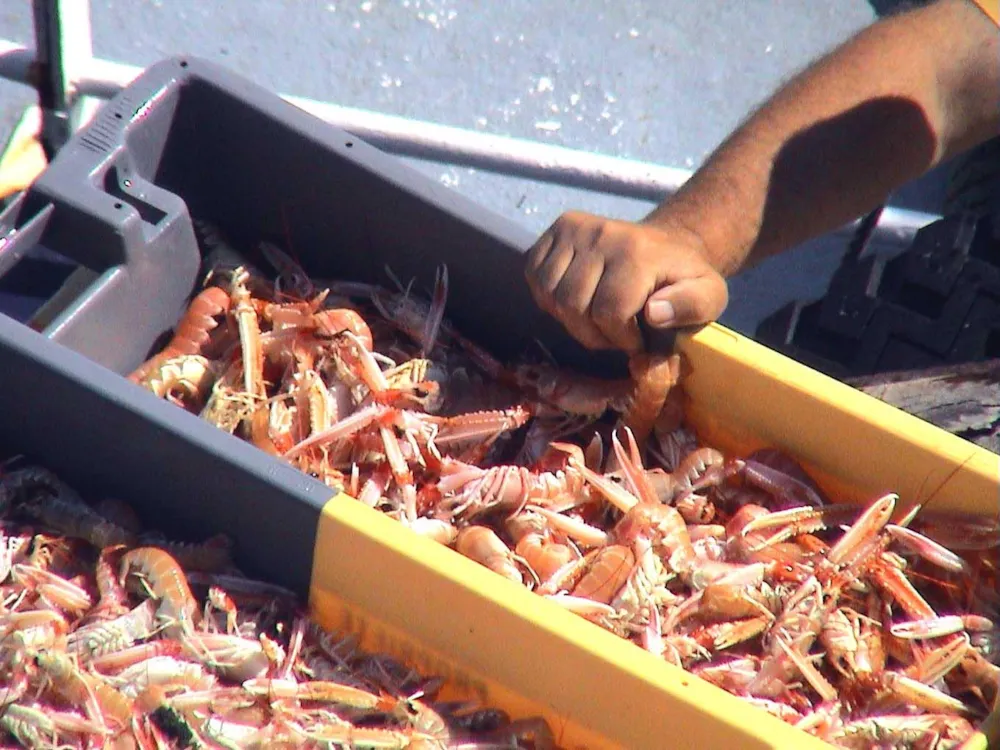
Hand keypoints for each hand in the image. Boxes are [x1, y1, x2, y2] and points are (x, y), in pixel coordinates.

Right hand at [524, 210, 729, 351]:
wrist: (669, 245)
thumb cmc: (685, 280)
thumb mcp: (709, 297)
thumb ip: (691, 307)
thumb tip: (653, 313)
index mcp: (636, 252)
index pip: (609, 312)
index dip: (621, 339)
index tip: (638, 340)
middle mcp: (600, 234)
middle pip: (573, 306)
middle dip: (594, 334)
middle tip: (616, 333)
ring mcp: (574, 229)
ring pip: (550, 295)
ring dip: (570, 319)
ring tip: (596, 319)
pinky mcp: (557, 230)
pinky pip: (534, 276)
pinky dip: (549, 298)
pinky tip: (576, 300)